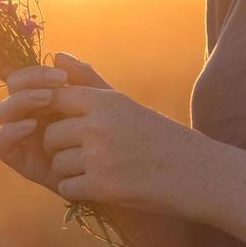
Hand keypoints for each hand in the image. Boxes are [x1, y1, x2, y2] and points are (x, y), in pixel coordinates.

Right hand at [0, 50, 113, 196]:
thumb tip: (58, 54)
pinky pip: (0, 142)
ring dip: (24, 99)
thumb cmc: (108, 131)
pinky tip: (32, 125)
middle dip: (30, 77)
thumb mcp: (100, 99)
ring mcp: (18, 132)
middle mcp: (25, 109)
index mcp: (41, 90)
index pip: (12, 68)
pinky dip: (12, 130)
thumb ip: (83, 77)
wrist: (115, 169)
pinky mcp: (17, 156)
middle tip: (59, 80)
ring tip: (48, 99)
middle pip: (11, 85)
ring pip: (3, 110)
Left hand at [41, 86, 210, 220]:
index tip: (70, 127)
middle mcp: (99, 125)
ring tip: (99, 170)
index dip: (54, 115)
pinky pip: (66, 188)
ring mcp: (99, 157)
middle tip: (88, 154)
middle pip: (50, 135)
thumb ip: (88, 81)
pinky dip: (79, 191)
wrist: (195, 172)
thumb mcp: (124, 104)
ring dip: (71, 171)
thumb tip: (56, 55)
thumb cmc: (158, 136)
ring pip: (57, 164)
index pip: (53, 99)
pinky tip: (101, 186)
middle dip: (61, 148)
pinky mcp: (102, 186)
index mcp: (105, 101)